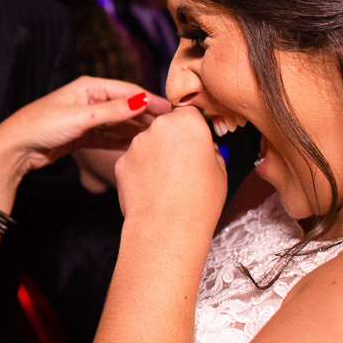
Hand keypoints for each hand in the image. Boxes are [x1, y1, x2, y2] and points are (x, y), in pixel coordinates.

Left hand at [0, 77, 167, 173]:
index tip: (171, 110)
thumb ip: (112, 111)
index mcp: (89, 87)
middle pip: (125, 106)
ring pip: (118, 122)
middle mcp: (89, 99)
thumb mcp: (81, 117)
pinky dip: (121, 141)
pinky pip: (108, 136)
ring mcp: (86, 118)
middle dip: (147, 115)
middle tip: (169, 127)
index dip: (150, 99)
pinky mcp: (82, 135)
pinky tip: (136, 146)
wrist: (16, 147)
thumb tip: (142, 101)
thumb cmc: (42, 125)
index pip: (127, 90)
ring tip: (157, 137)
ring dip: (136, 129)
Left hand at [114, 106, 227, 225]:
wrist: (167, 228)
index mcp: (188, 122)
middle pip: (165, 126)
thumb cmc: (199, 202)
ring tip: (168, 184)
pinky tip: (151, 190)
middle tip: (183, 168)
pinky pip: (134, 162)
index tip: (196, 146)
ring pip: (148, 144)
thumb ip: (211, 152)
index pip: (189, 114)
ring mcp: (137, 143)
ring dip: (155, 157)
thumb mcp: (220, 172)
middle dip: (172, 142)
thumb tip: (205, 151)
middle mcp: (159, 126)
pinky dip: (141, 172)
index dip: (193, 130)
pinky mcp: (121, 161)